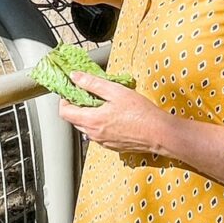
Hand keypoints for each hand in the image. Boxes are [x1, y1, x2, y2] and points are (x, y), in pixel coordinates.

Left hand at [59, 72, 223, 186]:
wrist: (160, 133)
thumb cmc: (141, 113)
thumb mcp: (116, 91)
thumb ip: (92, 84)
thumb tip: (75, 77)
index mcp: (92, 120)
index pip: (64, 112)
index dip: (64, 99)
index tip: (72, 89)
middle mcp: (94, 134)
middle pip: (74, 119)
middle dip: (77, 105)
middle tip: (88, 92)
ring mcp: (103, 142)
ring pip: (86, 126)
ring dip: (88, 113)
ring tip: (103, 101)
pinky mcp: (112, 145)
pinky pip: (98, 133)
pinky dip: (99, 122)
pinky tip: (113, 114)